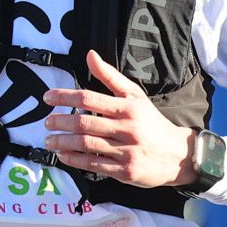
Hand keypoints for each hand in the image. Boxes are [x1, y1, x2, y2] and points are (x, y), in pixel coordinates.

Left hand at [40, 51, 193, 188]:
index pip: (90, 98)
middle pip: (85, 122)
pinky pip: (94, 165)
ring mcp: (126, 151)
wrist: (179, 154)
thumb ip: (110, 77)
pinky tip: (64, 156)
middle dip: (61, 122)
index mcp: (128, 107)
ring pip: (87, 144)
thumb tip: (90, 55)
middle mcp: (127, 128)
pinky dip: (75, 160)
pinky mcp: (125, 171)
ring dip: (63, 142)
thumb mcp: (135, 96)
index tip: (47, 98)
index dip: (65, 96)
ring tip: (50, 140)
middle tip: (46, 123)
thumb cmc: (152, 122)